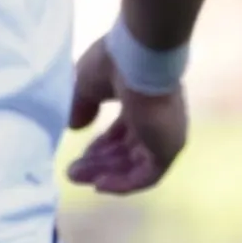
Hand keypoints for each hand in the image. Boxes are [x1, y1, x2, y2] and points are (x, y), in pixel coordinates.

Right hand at [63, 37, 187, 194]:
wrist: (139, 58)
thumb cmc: (114, 64)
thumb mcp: (87, 85)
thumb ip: (82, 106)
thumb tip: (75, 126)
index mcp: (144, 100)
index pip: (125, 131)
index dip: (102, 144)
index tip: (80, 153)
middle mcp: (158, 120)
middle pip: (128, 150)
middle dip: (99, 162)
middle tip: (72, 171)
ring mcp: (165, 135)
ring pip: (134, 164)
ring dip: (105, 173)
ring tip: (76, 176)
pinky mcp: (168, 149)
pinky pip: (146, 176)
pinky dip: (123, 183)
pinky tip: (99, 184)